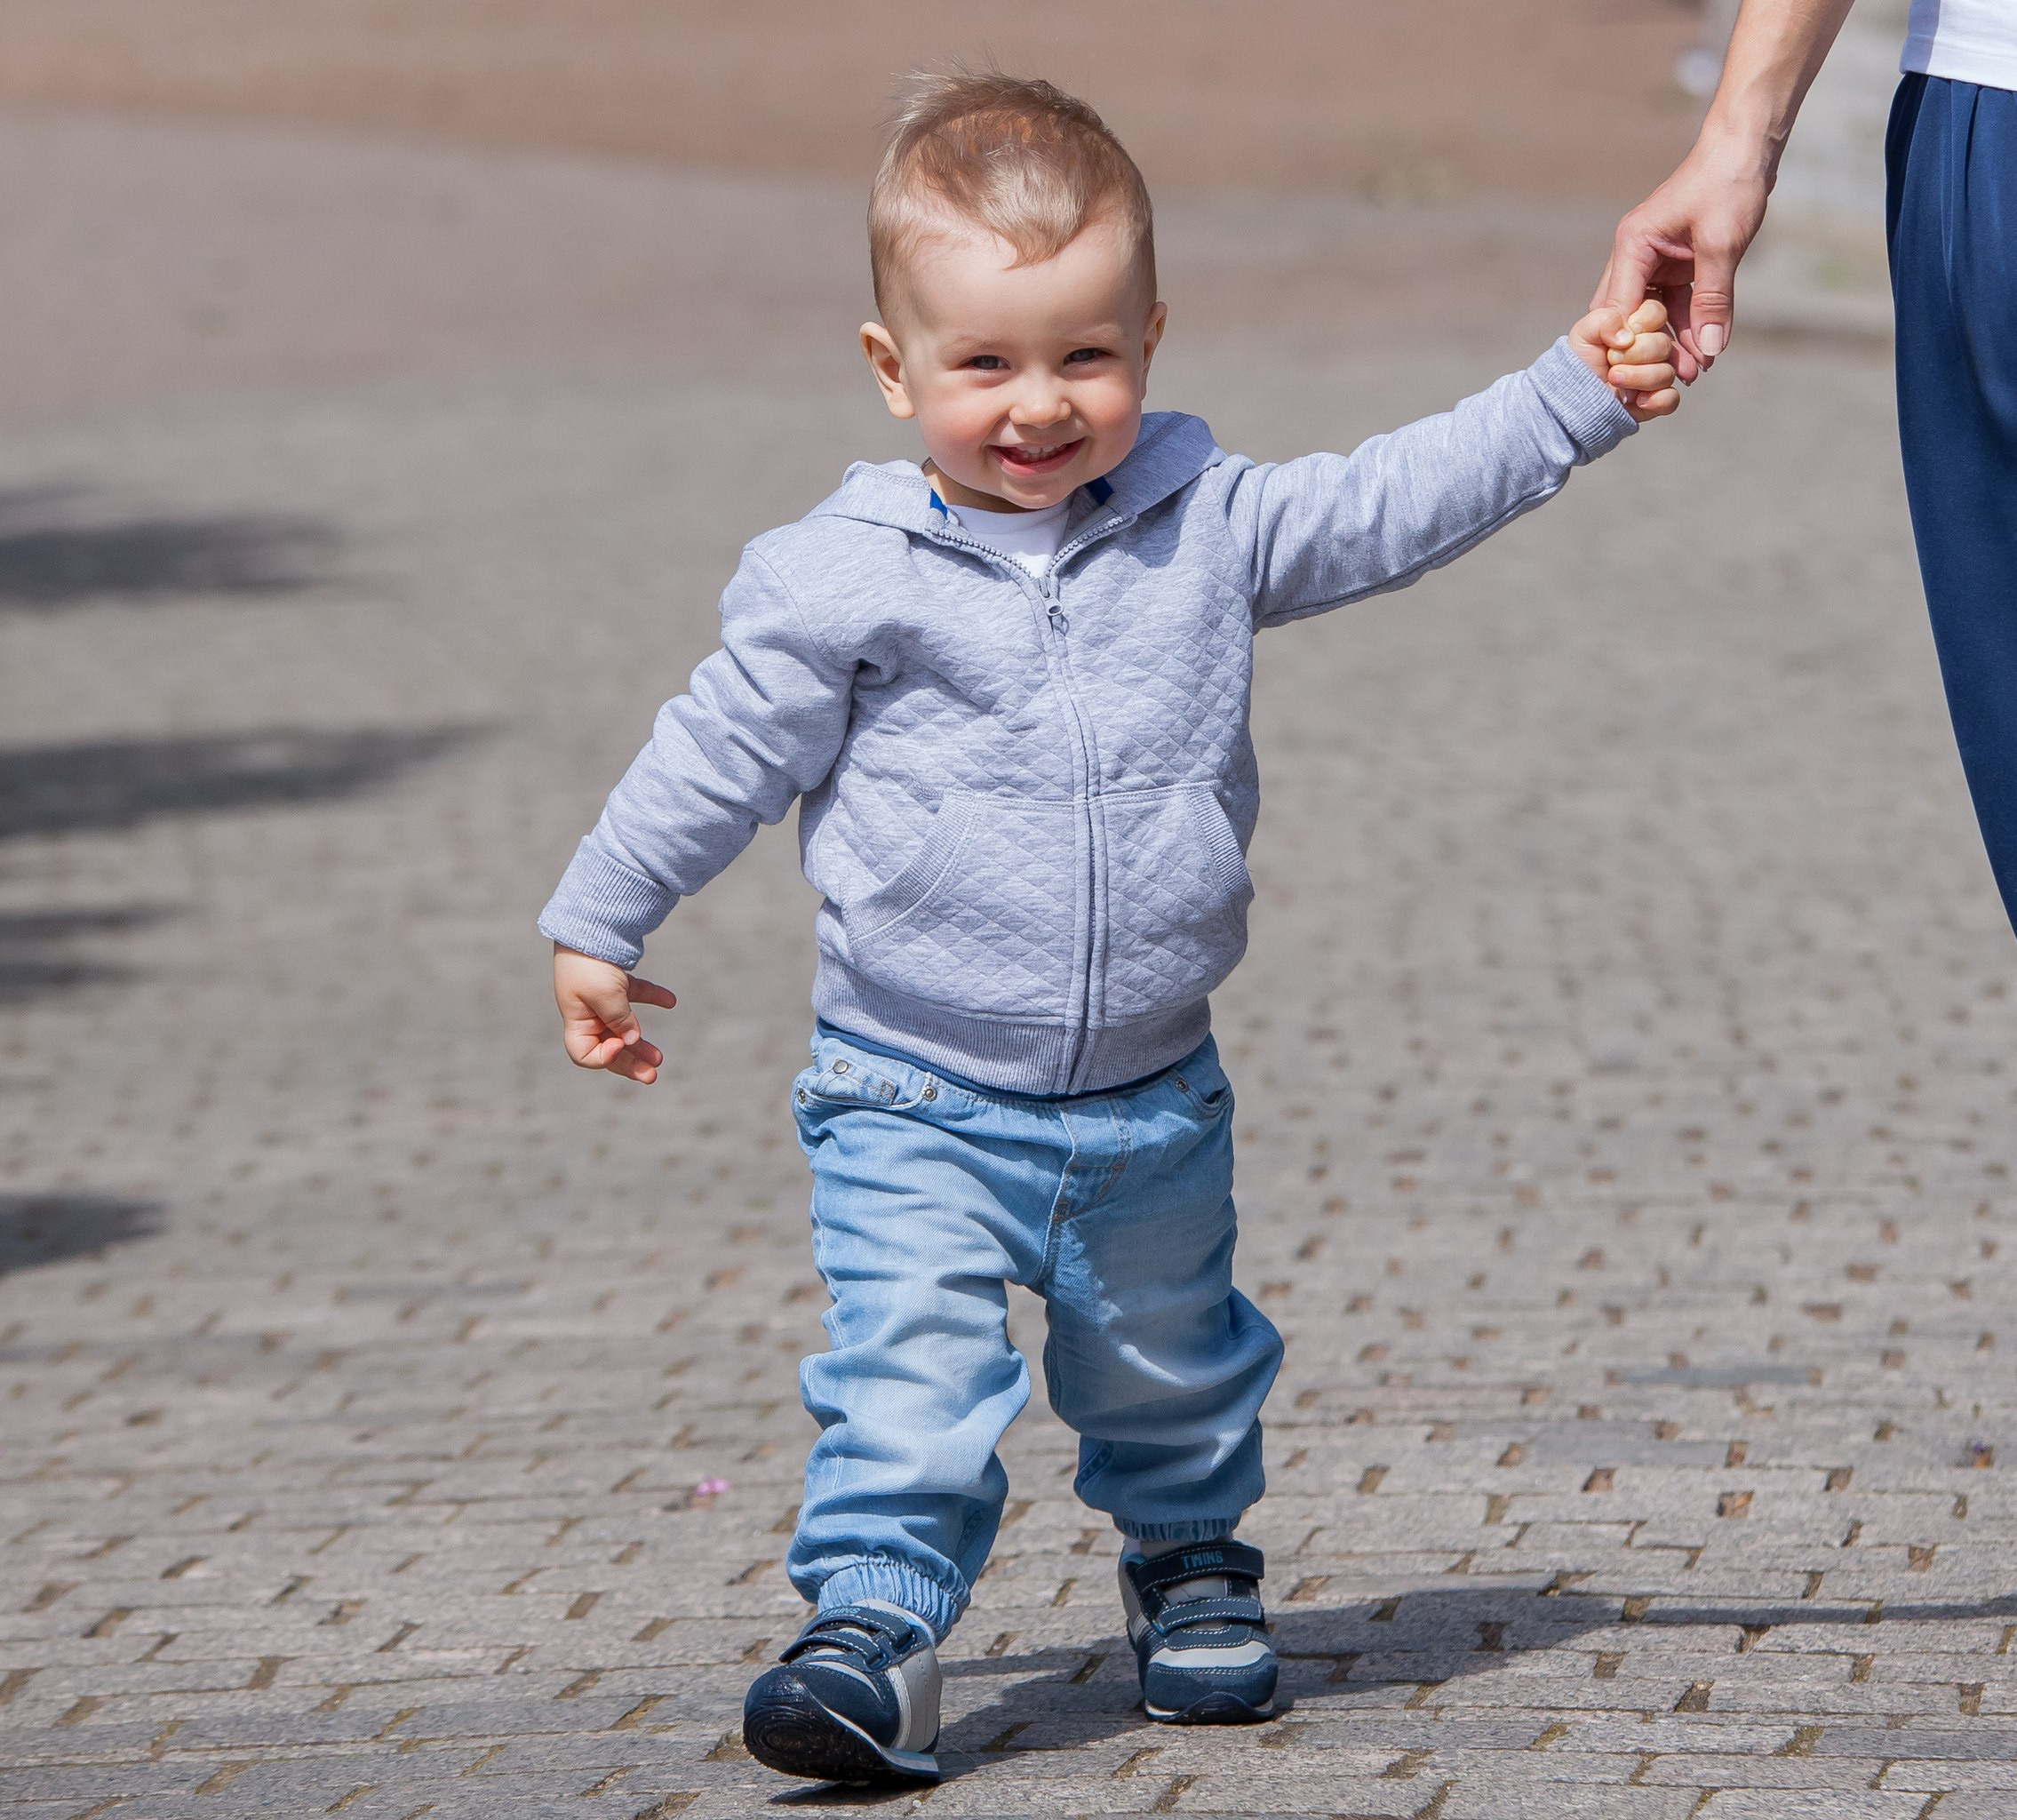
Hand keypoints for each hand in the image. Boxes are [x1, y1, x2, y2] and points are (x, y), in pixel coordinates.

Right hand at [553, 944, 675, 1083]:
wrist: (593, 920)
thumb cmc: (592, 962)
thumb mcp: (605, 995)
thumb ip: (620, 1019)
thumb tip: (634, 1040)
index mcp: (575, 1018)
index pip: (583, 1053)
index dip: (604, 1057)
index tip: (621, 1044)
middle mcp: (586, 1011)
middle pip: (607, 1046)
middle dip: (629, 1062)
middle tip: (652, 1075)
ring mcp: (601, 996)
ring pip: (623, 1027)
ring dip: (640, 1042)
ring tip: (660, 1058)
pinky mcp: (616, 980)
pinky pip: (636, 996)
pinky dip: (653, 999)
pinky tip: (671, 1001)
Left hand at [1570, 299, 1679, 422]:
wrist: (1575, 397)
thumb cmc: (1580, 362)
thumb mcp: (1583, 334)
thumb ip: (1603, 320)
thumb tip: (1628, 335)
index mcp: (1639, 326)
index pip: (1658, 313)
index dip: (1643, 323)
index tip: (1619, 336)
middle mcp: (1652, 348)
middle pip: (1664, 344)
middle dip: (1636, 353)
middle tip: (1612, 360)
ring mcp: (1656, 373)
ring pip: (1667, 372)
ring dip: (1639, 377)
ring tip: (1614, 378)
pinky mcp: (1656, 399)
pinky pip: (1671, 398)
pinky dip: (1656, 400)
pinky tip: (1637, 400)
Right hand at [1591, 140, 1771, 378]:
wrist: (1749, 146)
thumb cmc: (1729, 182)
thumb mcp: (1721, 244)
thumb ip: (1713, 299)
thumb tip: (1709, 352)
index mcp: (1632, 247)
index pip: (1617, 310)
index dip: (1627, 347)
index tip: (1639, 380)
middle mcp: (1635, 257)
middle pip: (1627, 318)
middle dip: (1647, 351)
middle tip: (1661, 385)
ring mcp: (1655, 262)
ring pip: (1654, 316)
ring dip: (1672, 344)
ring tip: (1691, 375)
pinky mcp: (1678, 264)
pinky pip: (1678, 305)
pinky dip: (1690, 327)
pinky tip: (1703, 352)